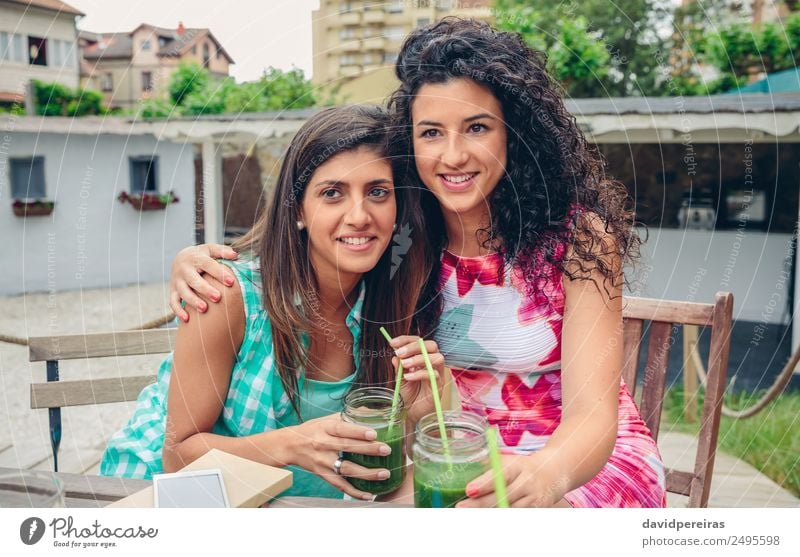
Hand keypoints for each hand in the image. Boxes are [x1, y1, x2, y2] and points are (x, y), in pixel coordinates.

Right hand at [170, 244, 238, 320]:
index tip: (231, 282)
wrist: (180, 259)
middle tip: (218, 297)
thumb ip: (222, 251)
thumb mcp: (210, 249)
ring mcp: (177, 281)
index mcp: (196, 258)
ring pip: (183, 292)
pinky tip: (187, 319)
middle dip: (205, 289)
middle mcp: (184, 269)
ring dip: (193, 301)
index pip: (208, 265)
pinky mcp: (173, 291)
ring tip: (204, 309)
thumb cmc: (201, 256)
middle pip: (194, 280)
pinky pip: (173, 302)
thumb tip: (236, 254)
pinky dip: (178, 311)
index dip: (219, 273)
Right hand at [288, 414, 393, 499]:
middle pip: (347, 448)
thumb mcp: (326, 419)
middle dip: (368, 450)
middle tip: (386, 450)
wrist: (290, 446)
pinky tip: (369, 495)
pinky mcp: (323, 475)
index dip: (357, 431)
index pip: (341, 429)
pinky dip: (355, 492)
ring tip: (384, 473)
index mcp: (325, 428)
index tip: (374, 433)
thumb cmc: (312, 430)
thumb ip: (346, 417)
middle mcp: (323, 445)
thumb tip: (370, 412)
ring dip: (366, 473)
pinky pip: (340, 486)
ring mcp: (323, 462)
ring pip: (346, 469)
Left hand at [388, 336, 444, 425]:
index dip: (406, 340)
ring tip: (405, 365)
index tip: (392, 343)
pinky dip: (419, 374)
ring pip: (437, 358)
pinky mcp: (439, 386)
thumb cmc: (409, 396)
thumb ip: (399, 367)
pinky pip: (434, 375)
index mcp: (422, 359)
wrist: (411, 415)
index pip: (419, 342)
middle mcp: (432, 364)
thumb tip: (395, 355)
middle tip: (400, 352)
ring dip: (419, 358)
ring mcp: (437, 374)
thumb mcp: (400, 379)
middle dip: (414, 346)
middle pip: (431, 345)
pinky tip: (408, 377)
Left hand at [456, 453, 570, 507]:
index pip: (502, 474)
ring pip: (510, 510)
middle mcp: (527, 482)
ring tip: (471, 515)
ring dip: (490, 514)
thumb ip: (489, 464)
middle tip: (461, 507)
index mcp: (518, 466)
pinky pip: (518, 516)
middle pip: (503, 496)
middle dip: (480, 504)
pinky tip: (489, 518)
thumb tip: (464, 466)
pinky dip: (503, 518)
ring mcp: (533, 499)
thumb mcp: (509, 460)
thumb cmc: (523, 467)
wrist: (553, 473)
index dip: (485, 483)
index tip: (469, 490)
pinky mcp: (537, 510)